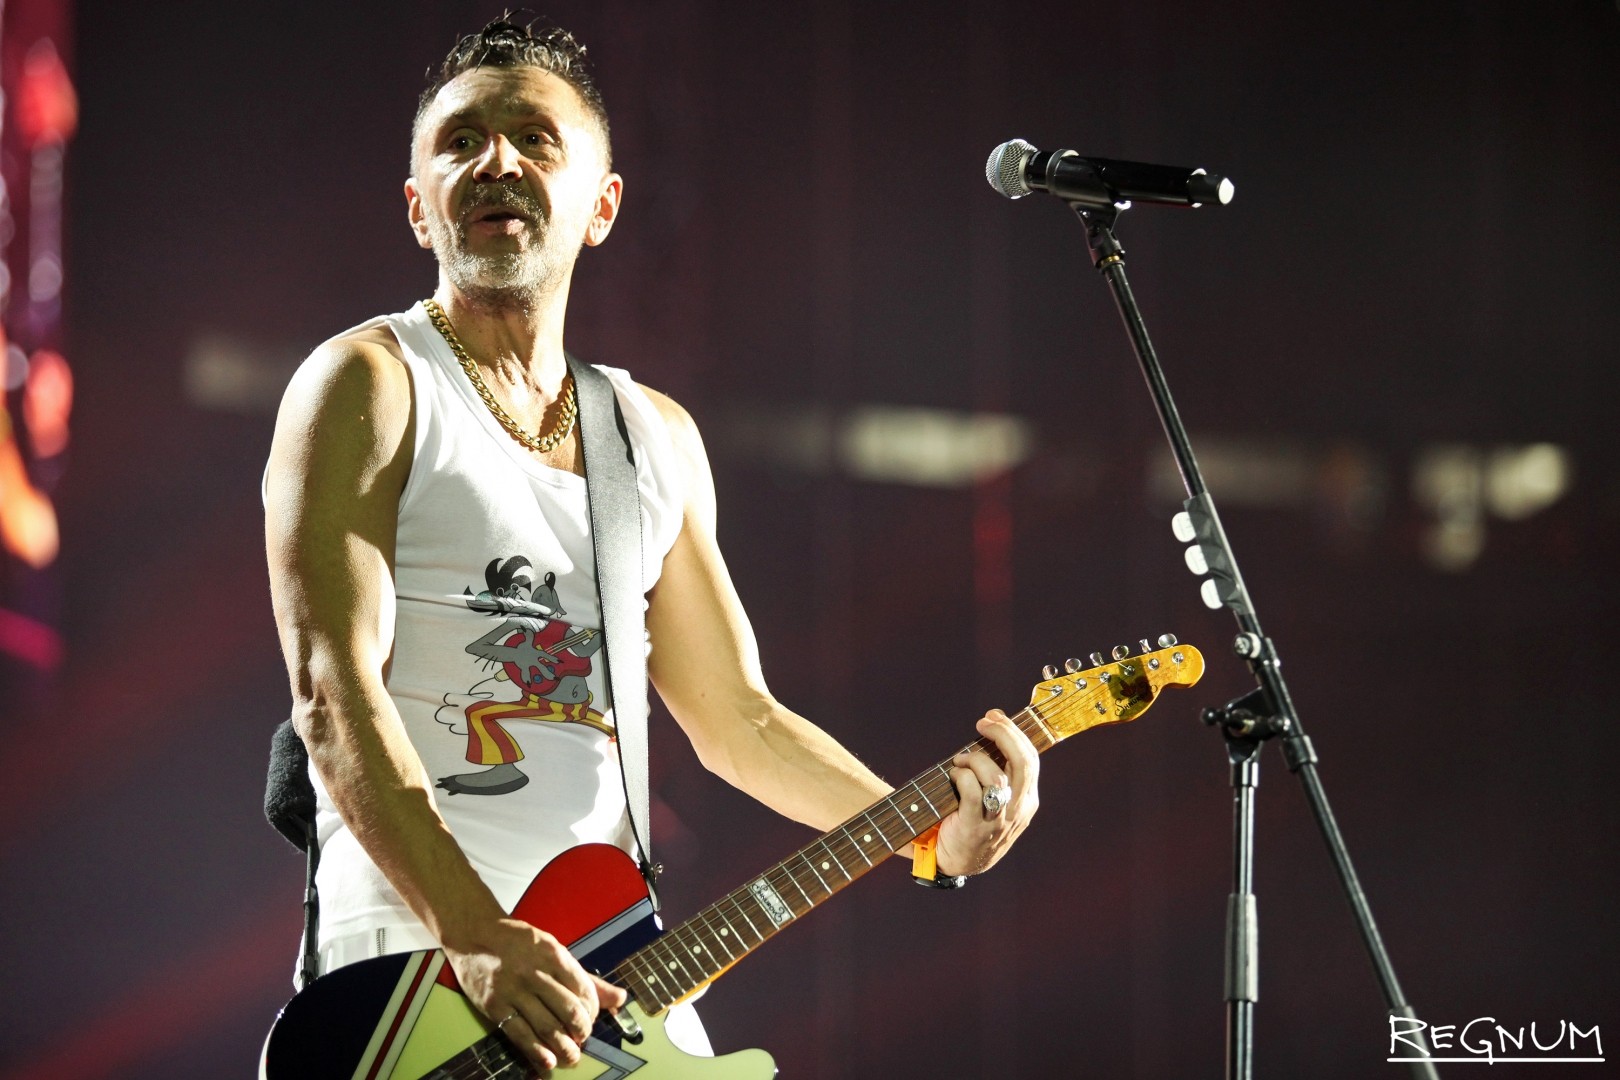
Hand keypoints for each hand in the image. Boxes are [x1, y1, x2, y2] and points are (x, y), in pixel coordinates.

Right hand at [444, 916, 628, 1071]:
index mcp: (553, 954)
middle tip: (583, 1038)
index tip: (591, 1018)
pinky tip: (548, 1061)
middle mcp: (534, 972)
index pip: (583, 989)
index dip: (592, 1010)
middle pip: (567, 1010)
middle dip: (581, 1030)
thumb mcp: (553, 949)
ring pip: (546, 1025)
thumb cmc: (518, 942)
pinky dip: (536, 1051)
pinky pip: (519, 1033)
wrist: (473, 933)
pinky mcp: (494, 1005)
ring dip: (563, 1046)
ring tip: (573, 1056)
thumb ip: (585, 977)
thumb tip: (620, 999)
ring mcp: (513, 990)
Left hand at [933, 710, 1039, 877]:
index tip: (994, 715)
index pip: (1031, 759)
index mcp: (1027, 800)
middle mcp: (1019, 809)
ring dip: (975, 759)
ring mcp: (999, 820)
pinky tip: (954, 775)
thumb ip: (999, 768)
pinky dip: (962, 776)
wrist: (957, 861)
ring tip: (960, 760)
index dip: (1014, 733)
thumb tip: (993, 725)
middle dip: (1004, 734)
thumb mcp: (996, 797)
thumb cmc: (972, 819)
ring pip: (997, 777)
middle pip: (1023, 763)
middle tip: (983, 722)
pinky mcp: (976, 826)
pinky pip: (973, 792)